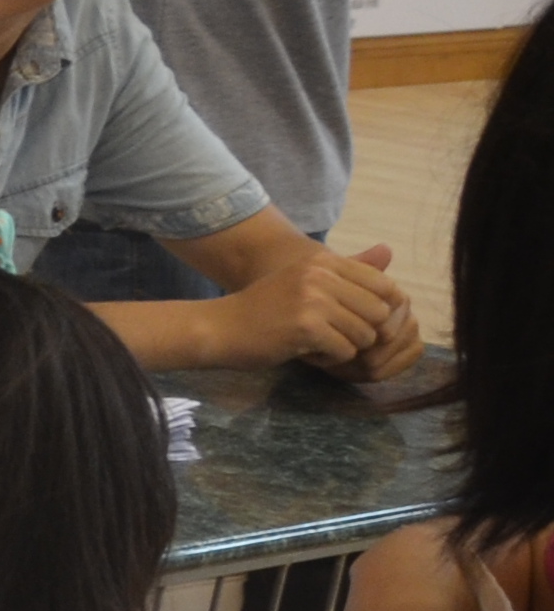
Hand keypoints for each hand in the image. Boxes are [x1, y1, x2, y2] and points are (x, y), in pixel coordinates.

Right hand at [232, 241, 420, 376]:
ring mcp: (313, 301)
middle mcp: (321, 275)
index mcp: (323, 261)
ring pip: (365, 335)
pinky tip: (306, 351)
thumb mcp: (305, 280)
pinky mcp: (306, 328)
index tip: (357, 322)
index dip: (381, 310)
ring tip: (318, 343)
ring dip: (346, 346)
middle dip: (363, 331)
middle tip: (335, 335)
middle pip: (379, 313)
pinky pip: (345, 352)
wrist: (220, 328)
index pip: (384, 285)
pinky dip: (329, 359)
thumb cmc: (264, 308)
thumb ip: (347, 271)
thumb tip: (390, 251)